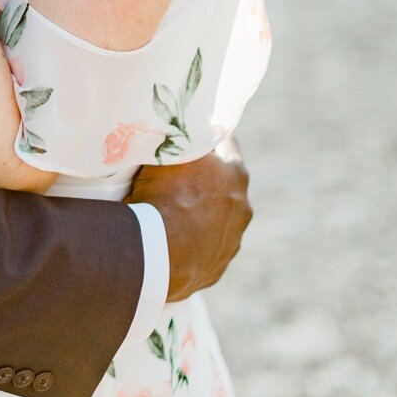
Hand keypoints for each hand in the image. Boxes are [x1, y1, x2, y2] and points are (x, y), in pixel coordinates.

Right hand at [128, 135, 251, 301]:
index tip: (196, 136)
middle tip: (178, 180)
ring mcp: (231, 241)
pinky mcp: (217, 269)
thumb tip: (187, 127)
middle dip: (206, 180)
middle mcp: (242, 207)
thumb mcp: (173, 153)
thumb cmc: (163, 194)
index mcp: (236, 174)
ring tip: (172, 216)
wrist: (153, 254)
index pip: (227, 145)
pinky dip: (193, 245)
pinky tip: (172, 242)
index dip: (210, 139)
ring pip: (219, 220)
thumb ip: (185, 140)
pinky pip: (205, 250)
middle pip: (225, 185)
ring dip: (202, 215)